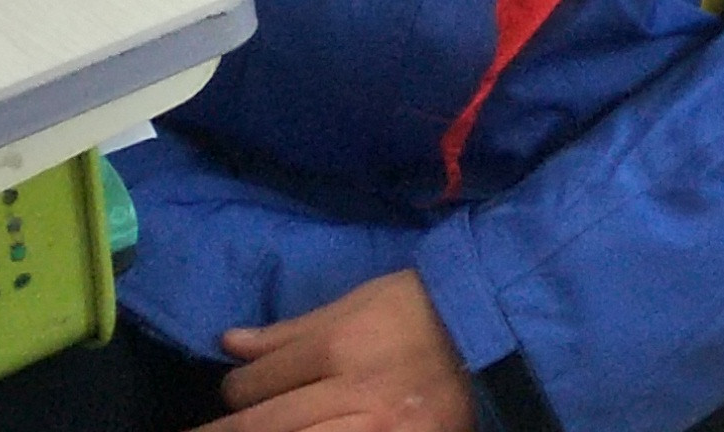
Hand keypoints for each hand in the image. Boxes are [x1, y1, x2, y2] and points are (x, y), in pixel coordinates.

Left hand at [214, 269, 473, 431]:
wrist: (495, 334)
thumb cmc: (420, 310)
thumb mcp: (357, 304)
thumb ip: (290, 332)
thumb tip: (228, 343)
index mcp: (340, 346)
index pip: (257, 381)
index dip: (236, 388)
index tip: (235, 391)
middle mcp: (351, 394)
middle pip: (262, 426)